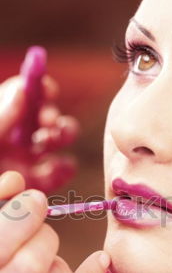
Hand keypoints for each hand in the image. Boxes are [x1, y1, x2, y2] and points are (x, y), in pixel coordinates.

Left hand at [0, 75, 78, 192]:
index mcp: (1, 120)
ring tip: (52, 140)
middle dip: (51, 114)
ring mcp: (28, 159)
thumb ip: (0, 116)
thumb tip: (22, 89)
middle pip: (43, 114)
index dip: (38, 87)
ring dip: (62, 134)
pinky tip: (61, 165)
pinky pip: (59, 171)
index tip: (48, 90)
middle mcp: (15, 137)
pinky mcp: (38, 184)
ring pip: (56, 139)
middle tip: (48, 123)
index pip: (23, 93)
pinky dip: (65, 167)